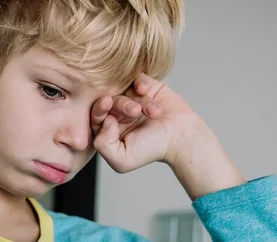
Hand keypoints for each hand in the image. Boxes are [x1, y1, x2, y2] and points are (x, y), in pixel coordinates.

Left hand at [90, 74, 243, 198]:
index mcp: (109, 127)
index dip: (98, 108)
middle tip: (134, 111)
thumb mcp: (121, 159)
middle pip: (110, 100)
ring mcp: (132, 98)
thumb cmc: (152, 150)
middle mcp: (118, 111)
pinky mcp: (147, 87)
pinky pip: (138, 78)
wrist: (181, 138)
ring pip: (124, 90)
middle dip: (121, 104)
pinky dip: (141, 83)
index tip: (106, 103)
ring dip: (137, 100)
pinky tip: (146, 91)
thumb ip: (103, 145)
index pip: (95, 114)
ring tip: (152, 112)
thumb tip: (103, 120)